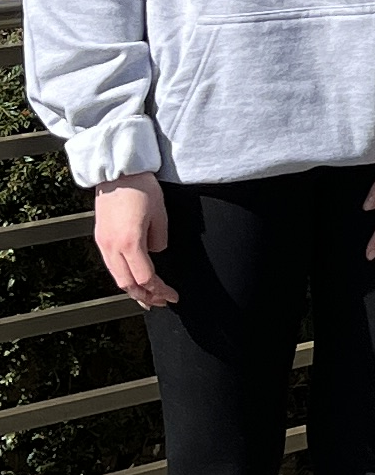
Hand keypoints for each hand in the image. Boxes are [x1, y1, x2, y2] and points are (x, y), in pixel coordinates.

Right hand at [93, 172, 175, 308]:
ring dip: (133, 289)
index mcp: (130, 242)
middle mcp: (112, 246)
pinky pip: (111, 265)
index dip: (160, 291)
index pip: (146, 278)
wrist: (118, 171)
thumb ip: (159, 239)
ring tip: (147, 297)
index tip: (173, 297)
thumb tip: (155, 252)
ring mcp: (103, 242)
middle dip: (146, 297)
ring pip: (116, 276)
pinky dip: (123, 276)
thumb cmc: (142, 188)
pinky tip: (133, 279)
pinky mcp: (100, 236)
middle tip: (161, 303)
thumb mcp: (161, 214)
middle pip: (128, 283)